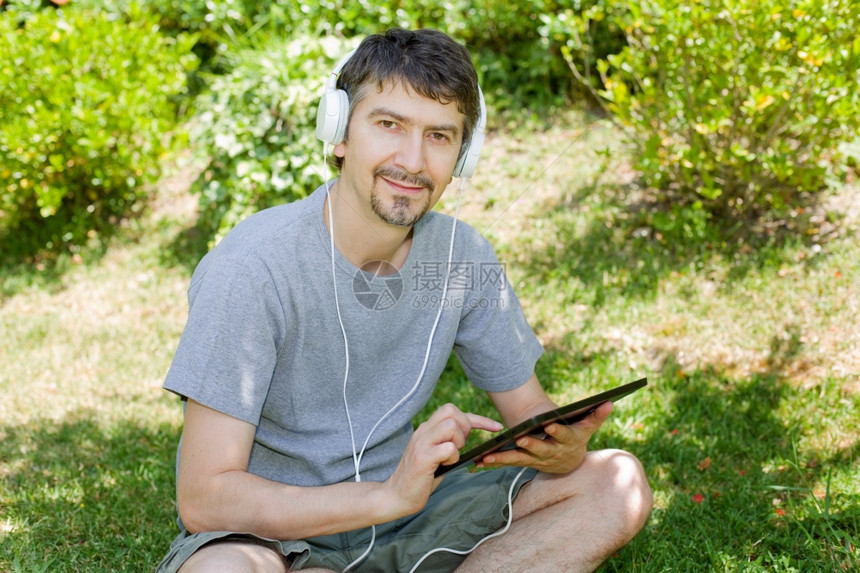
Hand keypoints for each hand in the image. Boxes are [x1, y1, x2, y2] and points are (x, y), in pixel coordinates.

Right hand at [383, 403, 502, 516]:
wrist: (396, 496)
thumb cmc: (420, 478)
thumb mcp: (435, 455)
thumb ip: (446, 443)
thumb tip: (467, 435)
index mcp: (426, 429)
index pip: (452, 411)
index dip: (478, 418)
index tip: (495, 427)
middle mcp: (422, 432)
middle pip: (451, 411)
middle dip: (465, 427)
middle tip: (461, 447)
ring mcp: (421, 443)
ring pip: (451, 426)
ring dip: (459, 442)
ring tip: (452, 457)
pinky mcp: (422, 458)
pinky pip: (448, 448)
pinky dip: (453, 457)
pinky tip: (446, 465)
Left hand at [475, 400, 613, 473]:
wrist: (568, 461)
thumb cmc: (576, 437)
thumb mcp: (586, 427)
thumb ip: (596, 415)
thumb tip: (610, 402)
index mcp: (567, 442)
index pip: (563, 435)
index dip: (557, 431)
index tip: (550, 424)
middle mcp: (552, 454)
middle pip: (540, 450)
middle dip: (531, 445)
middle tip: (521, 438)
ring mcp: (536, 460)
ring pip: (520, 459)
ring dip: (504, 458)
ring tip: (489, 455)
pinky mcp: (523, 462)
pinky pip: (507, 462)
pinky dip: (493, 462)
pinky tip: (478, 461)